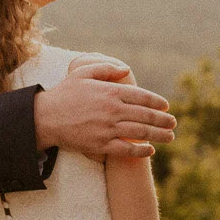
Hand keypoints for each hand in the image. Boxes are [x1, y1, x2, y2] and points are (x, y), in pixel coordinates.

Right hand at [35, 62, 175, 160]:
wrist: (45, 118)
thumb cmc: (65, 93)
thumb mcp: (83, 73)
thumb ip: (106, 69)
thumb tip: (126, 69)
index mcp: (110, 92)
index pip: (142, 97)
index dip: (157, 103)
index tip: (166, 107)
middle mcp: (112, 110)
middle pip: (145, 116)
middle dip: (163, 120)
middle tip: (173, 123)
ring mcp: (107, 129)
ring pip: (140, 133)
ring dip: (159, 135)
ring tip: (170, 137)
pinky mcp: (101, 144)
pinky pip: (126, 149)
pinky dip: (141, 151)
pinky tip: (150, 150)